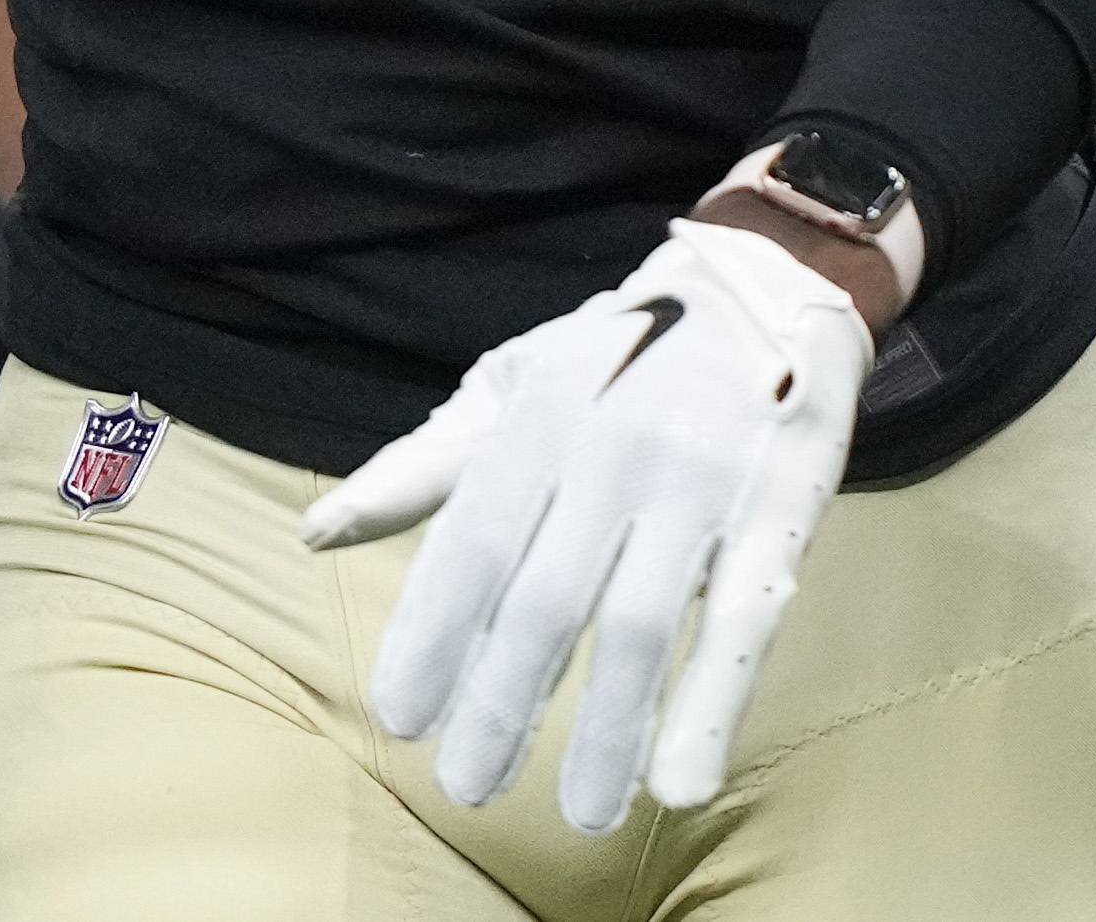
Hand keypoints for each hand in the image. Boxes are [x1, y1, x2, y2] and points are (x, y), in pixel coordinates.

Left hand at [299, 217, 872, 829]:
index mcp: (537, 421)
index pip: (469, 546)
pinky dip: (711, 705)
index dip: (431, 636)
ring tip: (581, 813)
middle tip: (468, 786)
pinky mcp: (781, 510)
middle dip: (502, 702)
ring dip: (607, 730)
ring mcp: (699, 484)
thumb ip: (420, 467)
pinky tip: (682, 781)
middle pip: (545, 599)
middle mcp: (611, 453)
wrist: (765, 281)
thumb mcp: (512, 384)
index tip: (399, 718)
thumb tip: (314, 532)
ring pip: (640, 626)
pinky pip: (745, 622)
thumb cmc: (619, 351)